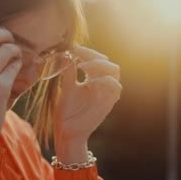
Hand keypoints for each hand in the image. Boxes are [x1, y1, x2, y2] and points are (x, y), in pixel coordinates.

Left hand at [54, 46, 121, 161]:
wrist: (66, 132)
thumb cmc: (65, 112)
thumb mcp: (65, 88)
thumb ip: (68, 73)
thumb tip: (67, 55)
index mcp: (92, 80)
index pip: (96, 60)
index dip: (86, 52)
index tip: (72, 47)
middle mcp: (101, 85)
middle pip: (108, 63)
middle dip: (94, 55)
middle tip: (78, 54)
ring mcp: (106, 93)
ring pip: (115, 71)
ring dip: (100, 65)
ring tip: (83, 66)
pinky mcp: (108, 103)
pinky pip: (115, 87)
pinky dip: (104, 80)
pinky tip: (89, 81)